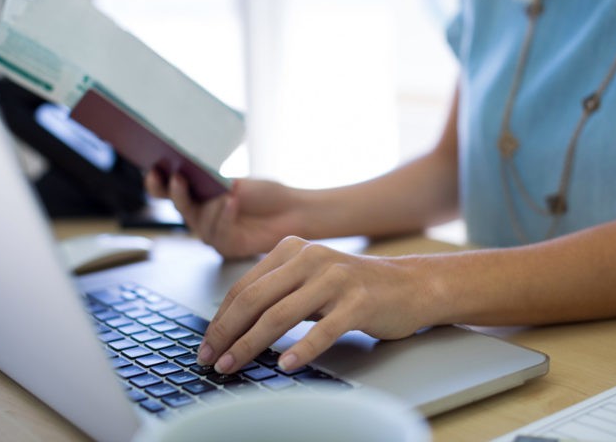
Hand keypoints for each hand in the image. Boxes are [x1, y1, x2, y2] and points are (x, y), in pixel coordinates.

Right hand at [145, 170, 303, 257]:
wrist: (291, 211)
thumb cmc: (265, 194)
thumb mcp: (234, 181)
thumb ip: (211, 183)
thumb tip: (191, 175)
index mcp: (198, 196)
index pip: (168, 191)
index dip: (156, 183)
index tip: (154, 170)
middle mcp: (200, 216)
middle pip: (180, 207)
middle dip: (176, 193)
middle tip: (178, 179)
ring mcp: (212, 233)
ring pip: (199, 221)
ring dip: (212, 206)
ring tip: (225, 192)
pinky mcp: (226, 247)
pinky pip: (219, 232)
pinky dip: (225, 215)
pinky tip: (233, 202)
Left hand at [196, 236, 433, 373]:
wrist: (408, 285)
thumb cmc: (354, 287)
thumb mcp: (310, 280)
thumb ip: (277, 292)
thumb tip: (231, 326)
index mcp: (292, 250)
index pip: (244, 286)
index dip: (221, 319)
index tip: (208, 345)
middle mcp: (310, 258)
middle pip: (255, 299)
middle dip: (227, 333)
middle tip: (212, 360)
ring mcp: (335, 279)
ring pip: (281, 315)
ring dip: (251, 345)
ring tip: (234, 366)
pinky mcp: (358, 302)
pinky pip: (323, 330)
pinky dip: (301, 350)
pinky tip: (286, 365)